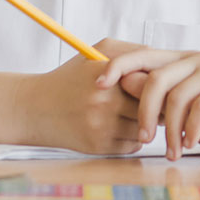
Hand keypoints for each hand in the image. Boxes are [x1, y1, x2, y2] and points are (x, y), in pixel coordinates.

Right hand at [19, 39, 145, 154]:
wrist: (37, 108)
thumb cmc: (71, 78)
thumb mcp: (96, 54)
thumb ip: (130, 53)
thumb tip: (162, 64)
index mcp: (107, 73)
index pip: (150, 82)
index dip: (157, 86)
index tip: (157, 86)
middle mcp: (105, 100)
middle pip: (151, 107)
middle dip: (154, 106)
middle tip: (152, 102)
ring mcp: (102, 125)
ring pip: (143, 128)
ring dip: (142, 124)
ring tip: (128, 114)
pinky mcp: (99, 146)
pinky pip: (132, 146)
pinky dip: (130, 139)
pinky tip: (117, 128)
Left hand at [97, 47, 199, 160]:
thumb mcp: (182, 115)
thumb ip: (157, 101)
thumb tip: (120, 84)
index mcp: (183, 61)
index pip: (142, 55)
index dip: (117, 66)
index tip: (96, 85)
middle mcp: (198, 58)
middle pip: (155, 75)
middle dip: (143, 109)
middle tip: (142, 139)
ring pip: (177, 93)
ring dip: (170, 129)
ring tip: (173, 152)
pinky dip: (192, 128)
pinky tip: (191, 143)